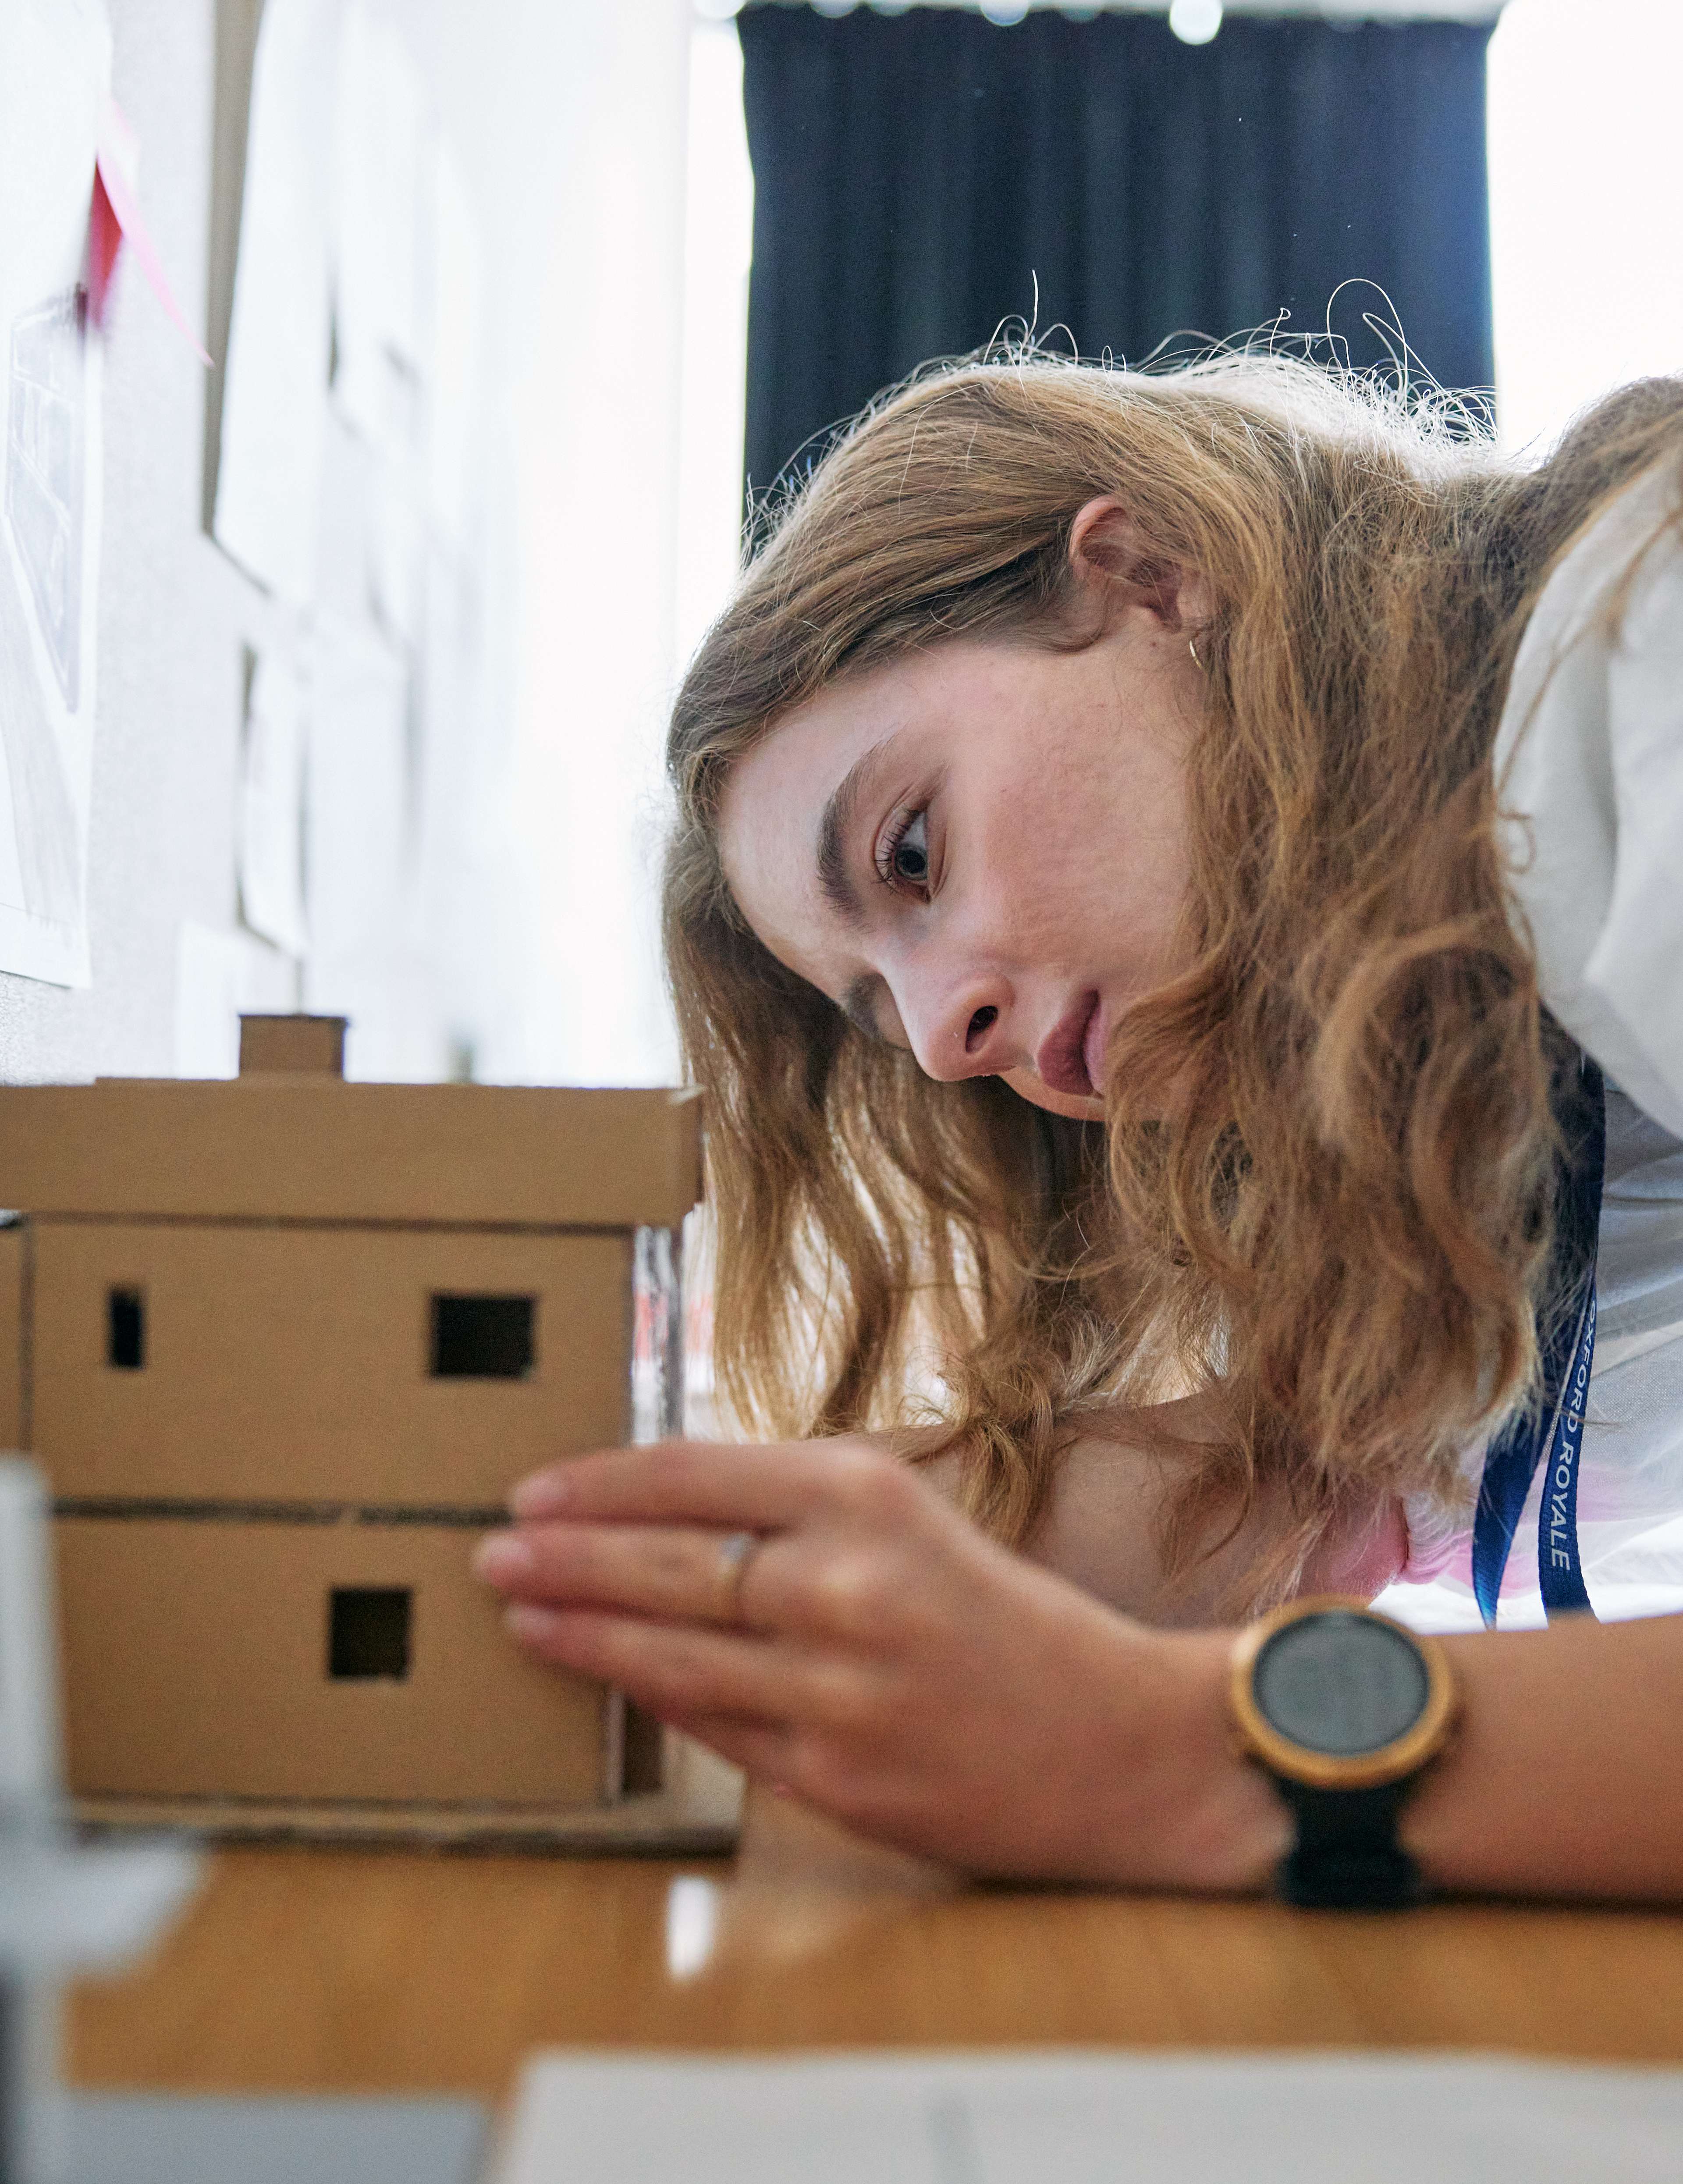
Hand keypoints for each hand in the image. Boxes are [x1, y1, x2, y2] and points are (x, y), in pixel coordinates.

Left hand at [474, 1438, 1284, 1887]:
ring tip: (518, 1614)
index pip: (694, 1474)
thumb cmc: (1011, 1620)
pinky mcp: (832, 1778)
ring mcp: (834, 1689)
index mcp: (870, 1496)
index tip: (534, 1489)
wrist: (1123, 1745)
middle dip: (561, 1557)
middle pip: (662, 1564)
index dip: (598, 1483)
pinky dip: (649, 1700)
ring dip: (579, 1633)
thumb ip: (800, 1509)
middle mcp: (846, 1583)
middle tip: (491, 1551)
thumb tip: (663, 1510)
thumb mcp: (913, 1520)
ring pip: (668, 1655)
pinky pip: (712, 1729)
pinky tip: (600, 1680)